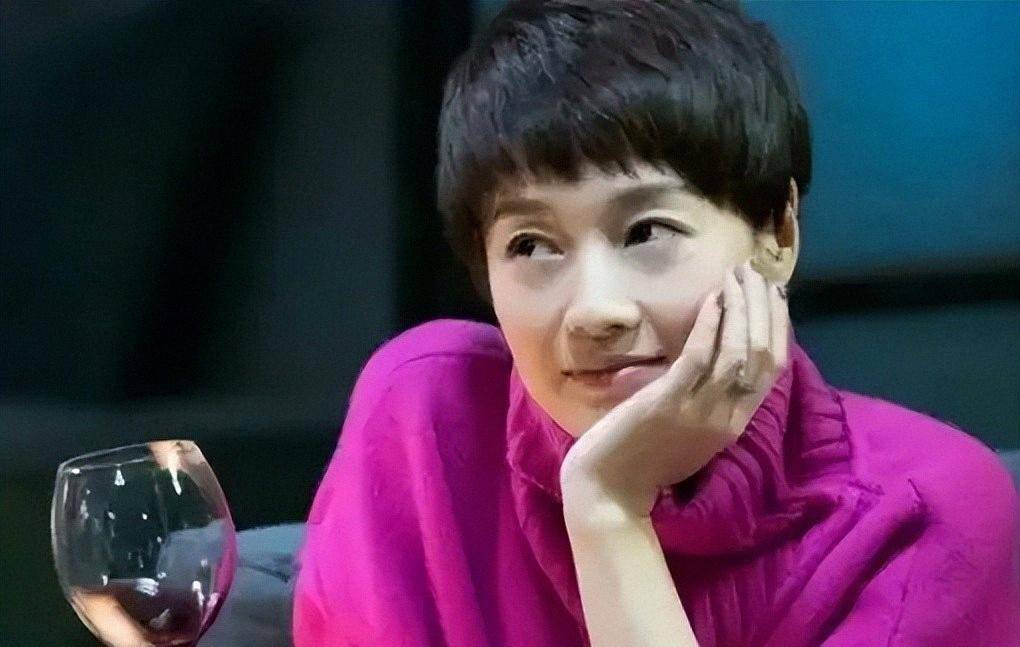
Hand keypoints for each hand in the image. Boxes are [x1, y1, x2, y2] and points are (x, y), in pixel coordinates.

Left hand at [559, 258, 789, 518]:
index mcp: (735, 424)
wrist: (608, 491)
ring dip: (741, 307)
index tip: (774, 292)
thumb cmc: (642, 458)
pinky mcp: (669, 403)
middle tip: (756, 271)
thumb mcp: (688, 428)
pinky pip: (699, 359)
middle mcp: (726, 416)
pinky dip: (710, 326)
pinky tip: (713, 299)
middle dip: (764, 307)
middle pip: (762, 354)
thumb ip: (706, 396)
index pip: (771, 368)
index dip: (777, 326)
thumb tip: (715, 351)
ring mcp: (700, 411)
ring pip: (737, 352)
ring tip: (738, 274)